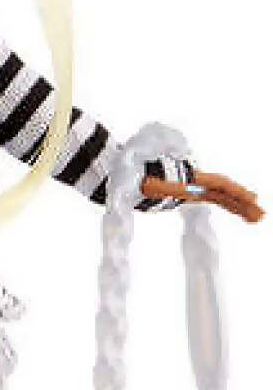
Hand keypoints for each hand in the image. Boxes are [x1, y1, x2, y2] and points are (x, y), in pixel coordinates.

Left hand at [140, 168, 263, 223]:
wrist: (130, 171)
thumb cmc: (138, 175)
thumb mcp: (151, 183)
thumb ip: (165, 187)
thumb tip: (181, 191)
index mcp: (190, 178)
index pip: (219, 184)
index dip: (235, 192)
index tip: (251, 199)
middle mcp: (196, 180)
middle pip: (225, 191)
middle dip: (243, 203)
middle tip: (261, 215)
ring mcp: (195, 187)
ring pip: (224, 196)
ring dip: (240, 206)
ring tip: (257, 218)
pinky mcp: (191, 193)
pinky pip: (216, 198)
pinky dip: (230, 205)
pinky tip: (241, 211)